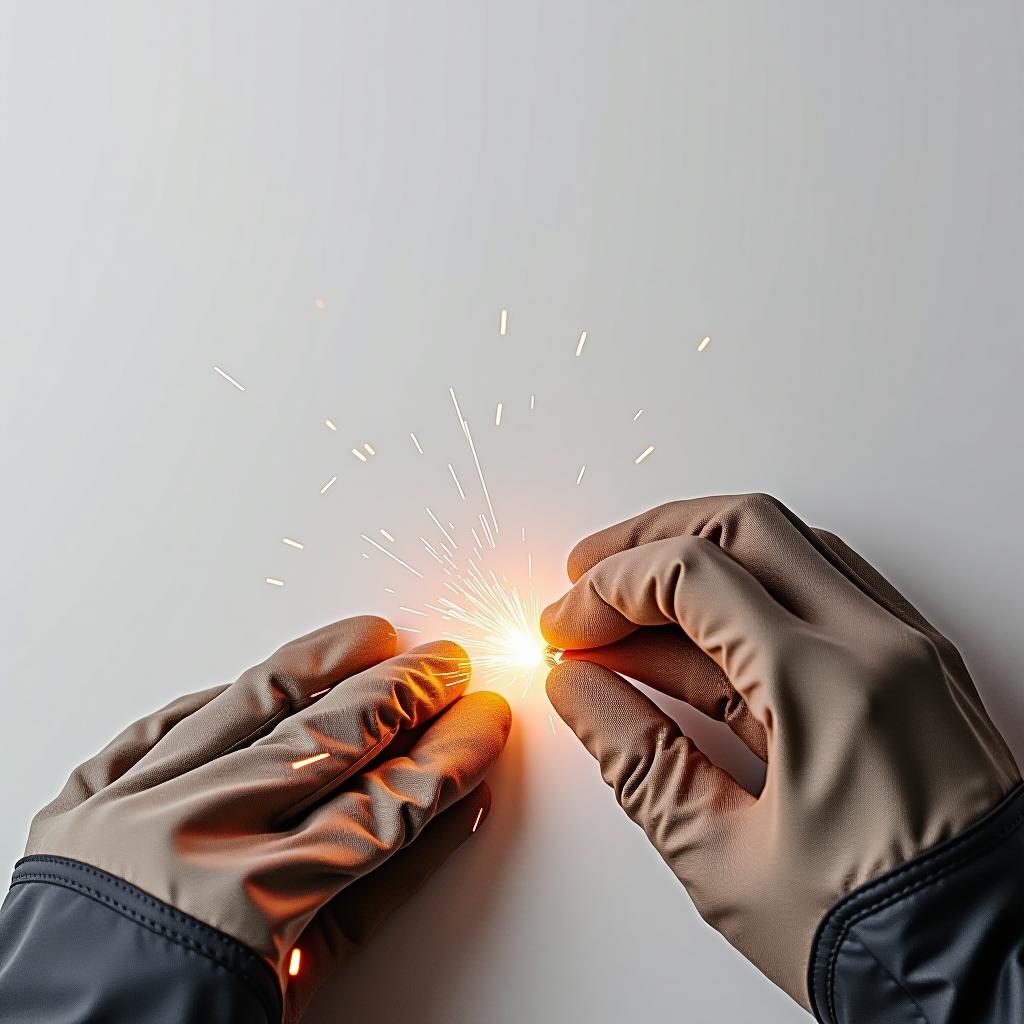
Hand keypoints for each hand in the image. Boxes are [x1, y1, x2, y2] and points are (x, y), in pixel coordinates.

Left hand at [24, 616, 510, 1020]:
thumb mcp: (297, 992)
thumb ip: (372, 899)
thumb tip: (444, 817)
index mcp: (241, 909)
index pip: (380, 809)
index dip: (445, 760)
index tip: (482, 726)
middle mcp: (181, 840)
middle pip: (327, 740)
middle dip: (403, 695)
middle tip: (447, 665)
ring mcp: (125, 810)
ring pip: (247, 705)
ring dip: (322, 665)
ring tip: (371, 637)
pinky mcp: (80, 802)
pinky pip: (161, 726)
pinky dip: (221, 698)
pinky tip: (264, 675)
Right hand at [541, 494, 1017, 1010]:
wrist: (1000, 983)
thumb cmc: (884, 944)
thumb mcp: (723, 863)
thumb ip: (634, 760)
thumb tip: (578, 690)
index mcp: (829, 688)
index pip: (692, 574)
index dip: (608, 589)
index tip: (566, 624)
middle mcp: (881, 647)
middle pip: (745, 525)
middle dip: (649, 541)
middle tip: (590, 579)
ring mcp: (909, 651)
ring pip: (789, 546)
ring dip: (700, 561)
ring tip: (632, 619)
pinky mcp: (919, 670)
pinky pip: (827, 589)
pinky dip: (753, 594)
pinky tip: (701, 641)